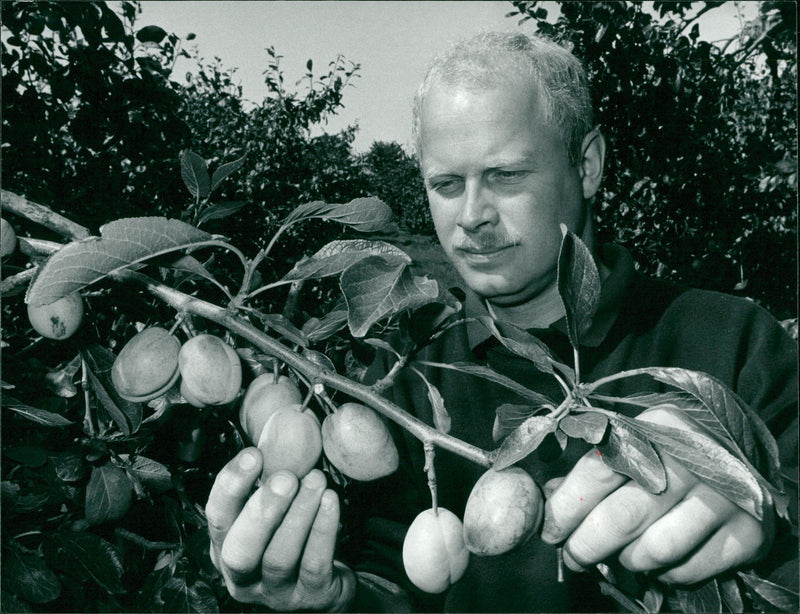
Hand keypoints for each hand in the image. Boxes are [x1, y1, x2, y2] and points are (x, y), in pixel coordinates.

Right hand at [205, 448, 355, 610]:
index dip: (231, 486)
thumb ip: (270, 476)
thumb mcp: (274, 508)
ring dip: (299, 515)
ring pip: (279, 557)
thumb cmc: (293, 534)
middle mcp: (242, 574)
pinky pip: (315, 565)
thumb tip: (282, 422)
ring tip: (317, 482)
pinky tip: (332, 502)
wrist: (325, 583)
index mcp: (226, 544)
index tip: (255, 454)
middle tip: (286, 478)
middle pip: (240, 549)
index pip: (217, 517)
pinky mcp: (310, 598)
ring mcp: (275, 591)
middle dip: (262, 510)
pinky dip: (323, 531)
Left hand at [540, 407, 773, 583]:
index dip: (567, 507)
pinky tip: (658, 561)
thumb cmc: (671, 450)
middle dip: (587, 545)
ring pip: (657, 550)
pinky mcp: (748, 534)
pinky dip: (665, 574)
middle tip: (574, 556)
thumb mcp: (634, 441)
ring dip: (628, 561)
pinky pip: (689, 570)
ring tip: (620, 555)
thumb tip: (549, 500)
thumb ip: (593, 469)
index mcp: (656, 427)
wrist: (742, 455)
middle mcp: (695, 460)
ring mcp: (726, 497)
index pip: (598, 471)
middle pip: (623, 516)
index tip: (551, 530)